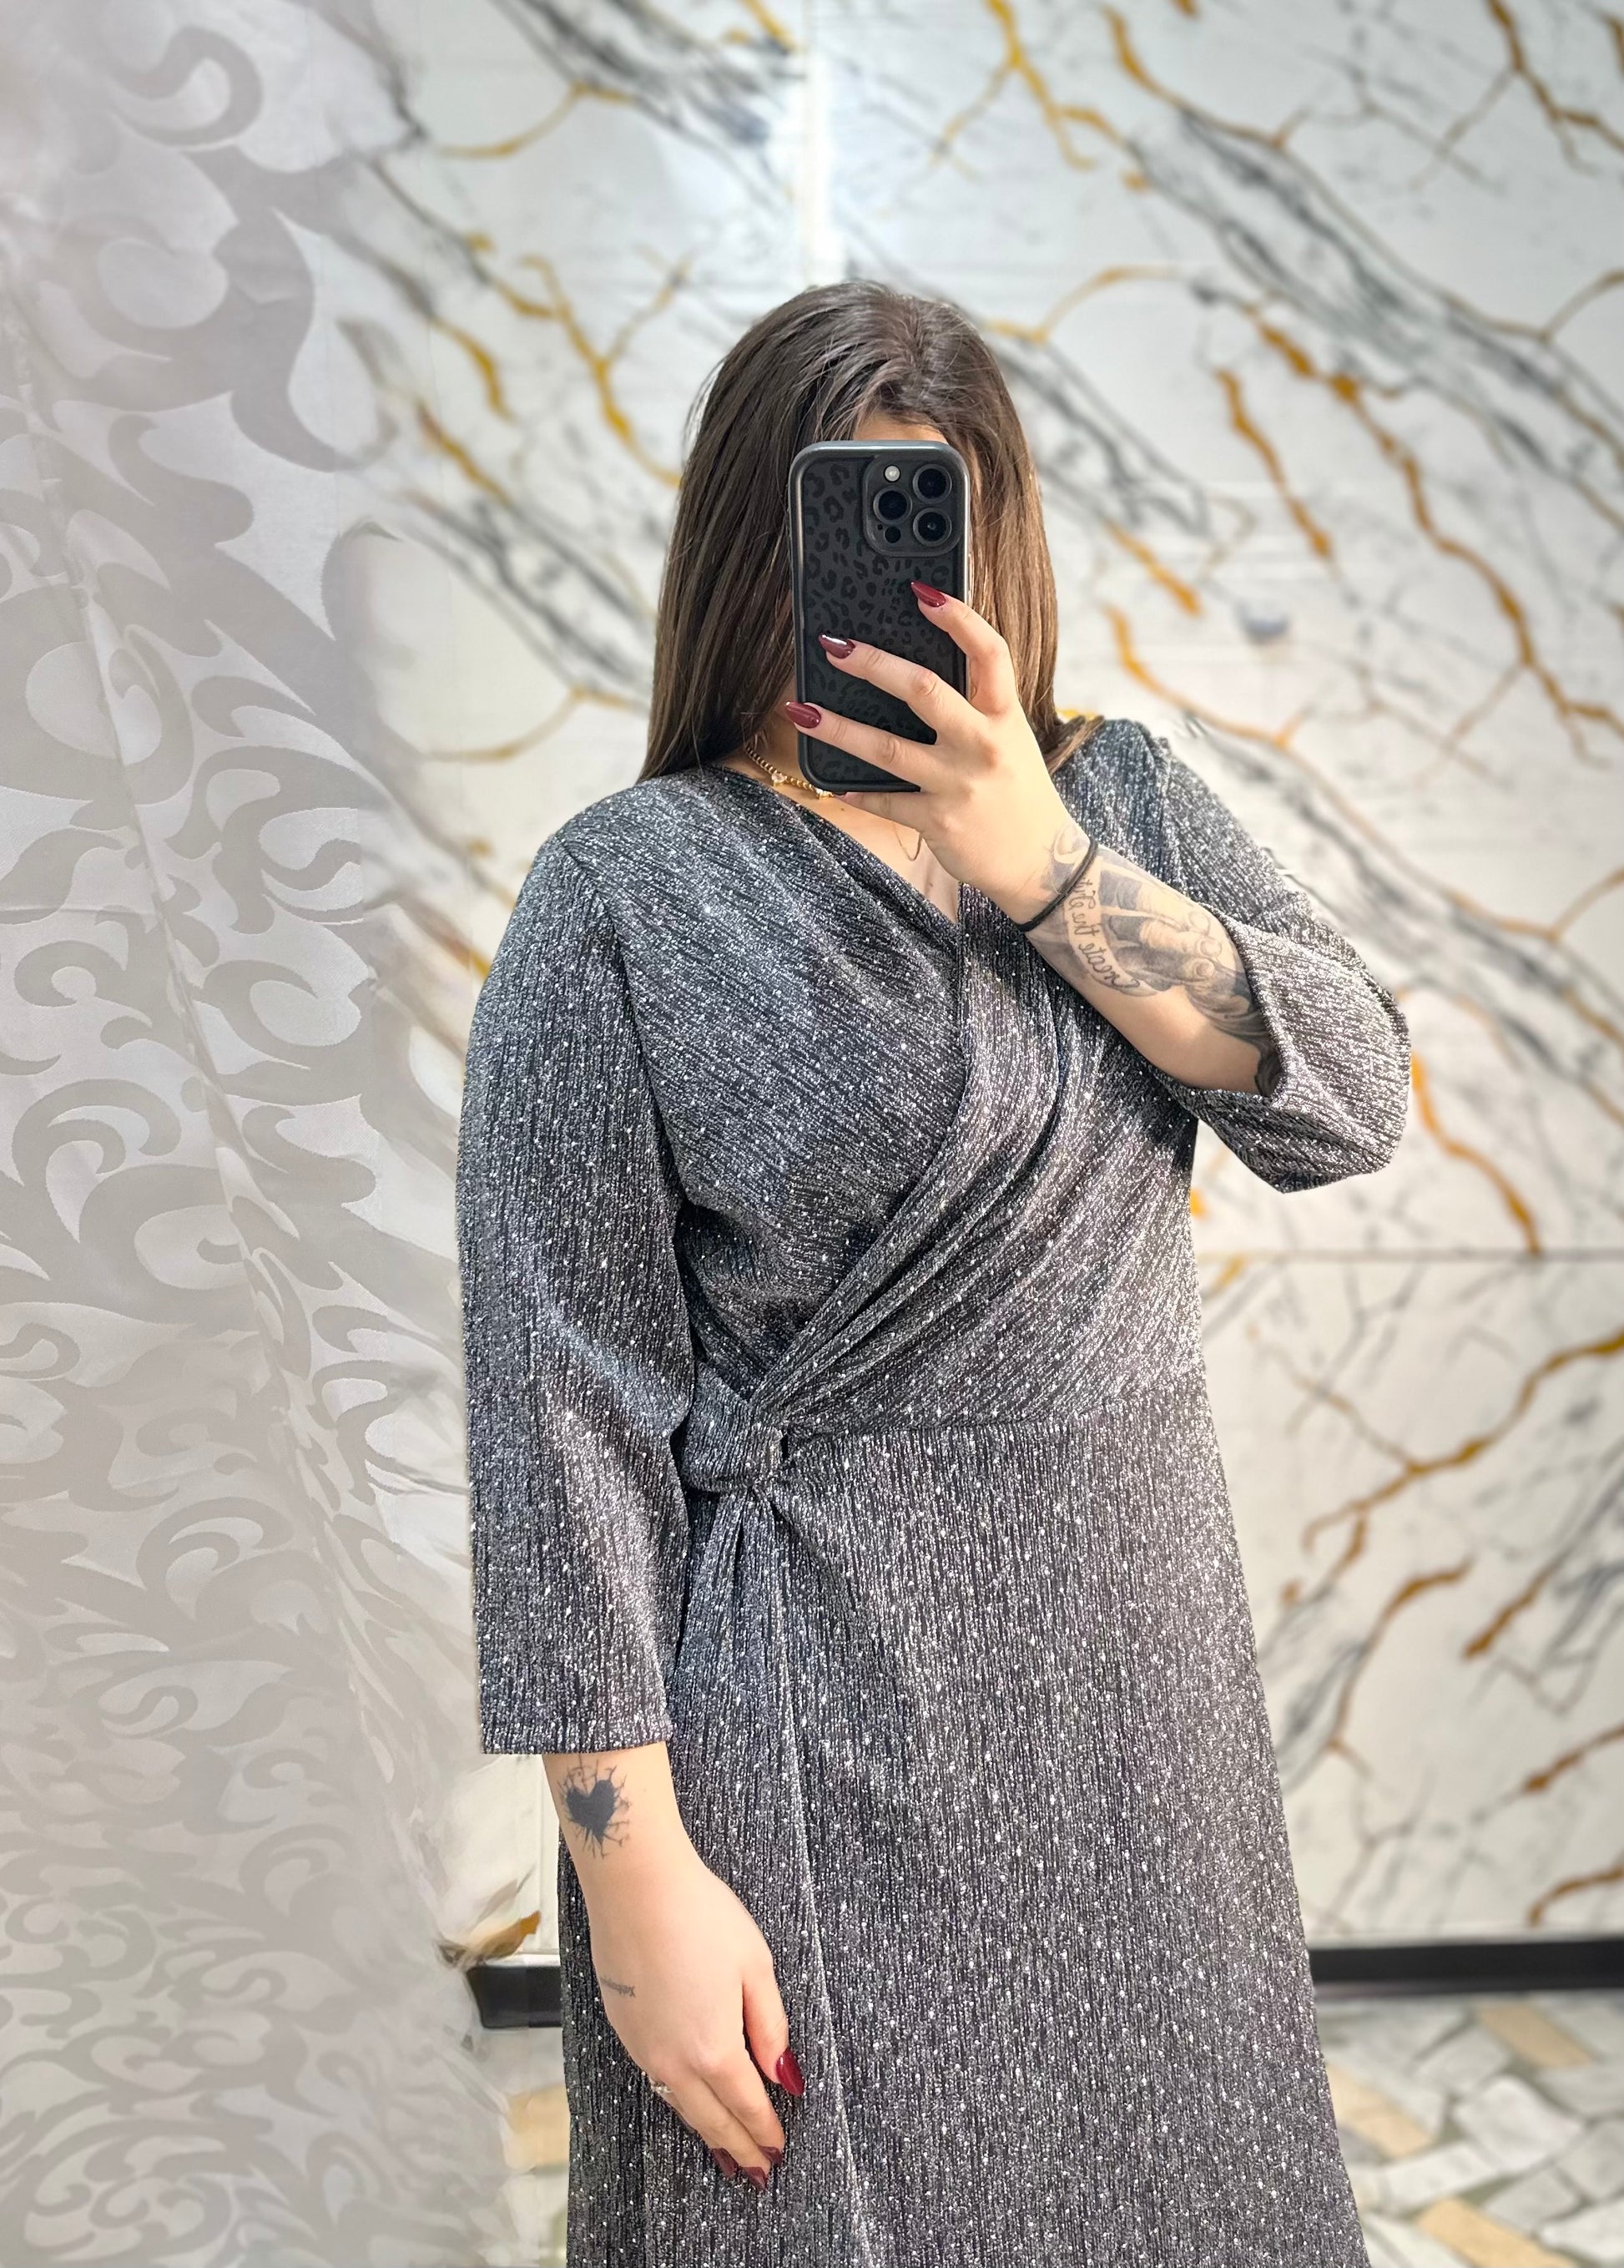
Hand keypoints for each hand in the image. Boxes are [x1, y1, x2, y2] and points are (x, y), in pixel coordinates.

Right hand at [583, 1839, 802, 2187]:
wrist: (634, 1886)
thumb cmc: (700, 1916)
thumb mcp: (755, 1967)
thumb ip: (770, 2027)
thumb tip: (784, 2075)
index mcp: (714, 2048)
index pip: (747, 2106)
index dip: (765, 2131)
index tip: (778, 2152)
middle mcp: (674, 2060)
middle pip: (711, 2118)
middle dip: (737, 2146)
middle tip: (756, 2171)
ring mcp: (644, 2047)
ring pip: (681, 2104)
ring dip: (706, 2131)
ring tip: (724, 2150)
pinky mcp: (625, 2029)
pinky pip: (658, 2080)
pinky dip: (679, 2100)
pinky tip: (687, 2100)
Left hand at [785, 583, 1089, 921]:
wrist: (1041, 862)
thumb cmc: (1018, 792)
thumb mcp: (1010, 740)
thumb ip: (977, 707)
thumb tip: (915, 672)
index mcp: (1004, 716)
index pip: (989, 653)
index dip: (957, 617)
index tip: (921, 592)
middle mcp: (983, 745)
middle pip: (925, 691)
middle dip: (873, 664)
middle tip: (833, 646)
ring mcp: (959, 785)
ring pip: (888, 748)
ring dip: (837, 728)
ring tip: (800, 710)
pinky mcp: (939, 822)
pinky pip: (886, 801)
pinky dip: (856, 791)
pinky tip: (832, 783)